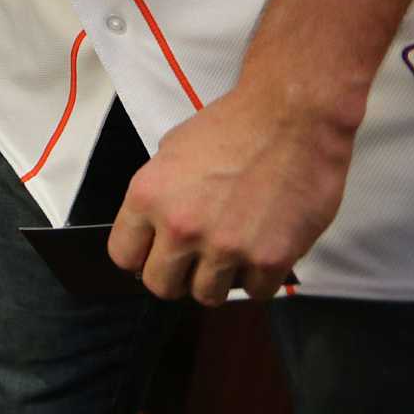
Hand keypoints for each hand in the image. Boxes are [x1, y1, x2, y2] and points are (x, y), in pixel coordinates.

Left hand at [107, 78, 354, 304]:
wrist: (291, 117)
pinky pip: (254, 291)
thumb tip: (153, 230)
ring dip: (218, 279)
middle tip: (194, 260)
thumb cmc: (234, 126)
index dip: (140, 256)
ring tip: (231, 253)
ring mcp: (225, 247)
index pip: (123, 255)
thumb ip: (159, 196)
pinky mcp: (269, 259)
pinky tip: (262, 251)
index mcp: (149, 196)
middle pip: (160, 285)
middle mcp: (181, 227)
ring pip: (206, 296)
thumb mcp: (172, 151)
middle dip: (176, 275)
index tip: (154, 254)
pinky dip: (259, 277)